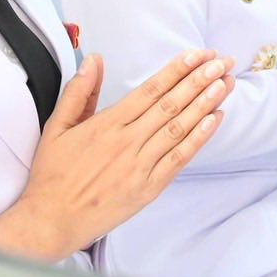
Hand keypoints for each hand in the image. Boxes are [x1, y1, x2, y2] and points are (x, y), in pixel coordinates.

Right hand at [0, 49, 234, 260]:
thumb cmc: (52, 174)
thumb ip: (78, 91)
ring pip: (179, 129)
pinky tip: (214, 121)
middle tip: (222, 62)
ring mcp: (140, 166)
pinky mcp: (148, 189)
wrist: (52, 221)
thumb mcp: (57, 126)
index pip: (150, 90)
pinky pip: (179, 159)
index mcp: (107, 124)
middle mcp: (128, 142)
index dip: (176, 70)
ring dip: (205, 104)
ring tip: (225, 84)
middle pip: (171, 105)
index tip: (197, 55)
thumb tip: (94, 59)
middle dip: (199, 81)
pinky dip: (198, 139)